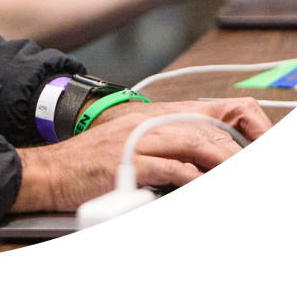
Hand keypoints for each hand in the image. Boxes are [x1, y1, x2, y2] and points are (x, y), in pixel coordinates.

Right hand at [13, 98, 269, 212]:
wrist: (50, 172)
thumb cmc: (87, 166)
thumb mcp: (128, 149)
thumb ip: (162, 151)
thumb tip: (194, 165)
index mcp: (147, 119)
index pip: (201, 117)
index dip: (231, 132)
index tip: (246, 145)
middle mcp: (144, 124)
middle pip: (203, 130)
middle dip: (232, 150)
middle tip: (244, 159)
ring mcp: (135, 142)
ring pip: (192, 143)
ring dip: (220, 160)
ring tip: (233, 166)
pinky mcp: (126, 163)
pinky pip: (168, 167)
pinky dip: (190, 175)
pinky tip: (199, 180)